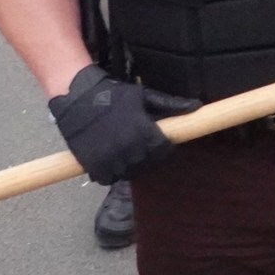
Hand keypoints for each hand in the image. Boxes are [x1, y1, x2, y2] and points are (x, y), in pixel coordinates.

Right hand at [48, 65, 197, 183]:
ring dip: (131, 166)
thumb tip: (197, 106)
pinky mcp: (92, 165)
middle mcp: (128, 149)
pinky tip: (113, 160)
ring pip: (128, 173)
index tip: (162, 144)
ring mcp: (109, 159)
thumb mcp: (144, 96)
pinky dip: (112, 173)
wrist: (77, 97)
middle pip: (148, 164)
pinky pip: (108, 179)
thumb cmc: (114, 95)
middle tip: (144, 147)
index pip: (163, 151)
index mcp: (143, 131)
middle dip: (150, 157)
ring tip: (128, 152)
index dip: (166, 149)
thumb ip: (170, 105)